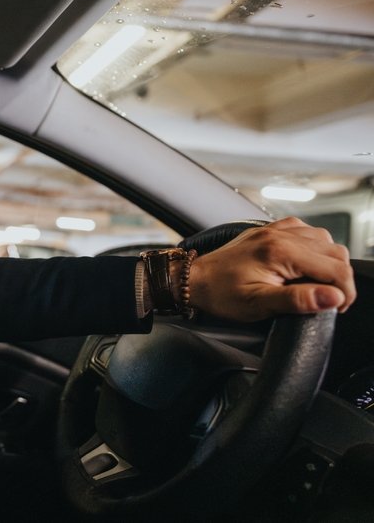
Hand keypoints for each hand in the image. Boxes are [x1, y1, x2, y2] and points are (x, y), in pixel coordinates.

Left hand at [187, 217, 355, 321]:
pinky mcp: (269, 230)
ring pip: (323, 239)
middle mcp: (280, 235)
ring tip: (317, 283)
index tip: (337, 307)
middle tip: (329, 299)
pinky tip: (304, 263)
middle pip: (334, 251)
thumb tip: (333, 297)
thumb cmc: (221, 294)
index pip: (335, 268)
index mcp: (280, 252)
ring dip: (328, 261)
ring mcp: (274, 229)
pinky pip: (305, 230)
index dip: (345, 291)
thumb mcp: (258, 304)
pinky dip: (314, 246)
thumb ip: (298, 300)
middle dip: (340, 278)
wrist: (193, 280)